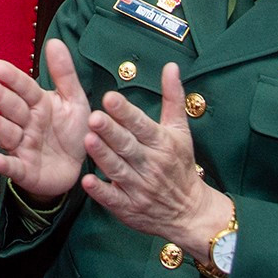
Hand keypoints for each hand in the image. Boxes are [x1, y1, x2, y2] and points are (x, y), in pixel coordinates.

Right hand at [0, 38, 90, 202]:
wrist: (78, 168)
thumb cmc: (72, 131)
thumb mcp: (74, 100)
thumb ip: (64, 74)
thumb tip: (54, 41)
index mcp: (38, 103)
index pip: (24, 88)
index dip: (11, 77)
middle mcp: (27, 123)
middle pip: (11, 107)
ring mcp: (24, 146)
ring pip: (8, 133)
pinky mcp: (26, 171)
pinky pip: (15, 167)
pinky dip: (4, 164)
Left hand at [80, 63, 233, 260]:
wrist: (190, 212)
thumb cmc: (181, 165)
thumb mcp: (181, 130)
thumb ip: (173, 97)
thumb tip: (171, 65)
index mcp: (162, 143)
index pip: (142, 125)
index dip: (126, 112)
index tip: (110, 98)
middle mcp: (151, 164)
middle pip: (128, 145)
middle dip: (111, 132)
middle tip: (93, 117)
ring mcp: (140, 187)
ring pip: (118, 169)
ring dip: (103, 156)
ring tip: (88, 140)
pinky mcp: (129, 207)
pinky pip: (113, 199)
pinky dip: (101, 191)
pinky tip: (88, 181)